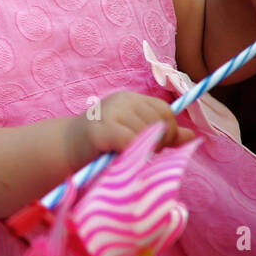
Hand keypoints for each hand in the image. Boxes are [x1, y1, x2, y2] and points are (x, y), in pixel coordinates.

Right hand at [68, 91, 193, 166]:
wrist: (64, 149)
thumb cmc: (101, 146)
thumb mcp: (133, 135)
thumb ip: (161, 135)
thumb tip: (192, 135)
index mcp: (130, 99)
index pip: (164, 110)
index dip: (168, 130)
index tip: (157, 146)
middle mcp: (121, 100)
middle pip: (160, 120)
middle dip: (160, 142)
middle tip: (142, 154)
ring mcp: (110, 113)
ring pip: (148, 133)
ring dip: (144, 150)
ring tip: (129, 156)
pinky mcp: (101, 130)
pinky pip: (131, 142)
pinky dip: (132, 153)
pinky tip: (121, 157)